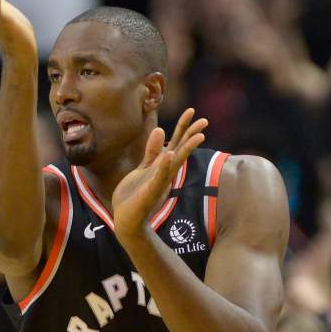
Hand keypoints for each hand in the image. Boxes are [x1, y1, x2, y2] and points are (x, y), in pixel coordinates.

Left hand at [113, 108, 206, 239]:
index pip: (176, 143)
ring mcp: (159, 182)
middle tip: (204, 120)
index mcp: (162, 166)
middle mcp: (164, 173)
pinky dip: (164, 166)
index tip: (192, 111)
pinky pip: (159, 177)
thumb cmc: (133, 196)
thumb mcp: (142, 168)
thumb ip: (151, 151)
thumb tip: (160, 129)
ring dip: (187, 149)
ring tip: (199, 135)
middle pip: (181, 150)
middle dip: (191, 135)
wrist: (125, 220)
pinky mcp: (151, 191)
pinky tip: (170, 154)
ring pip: (175, 162)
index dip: (183, 127)